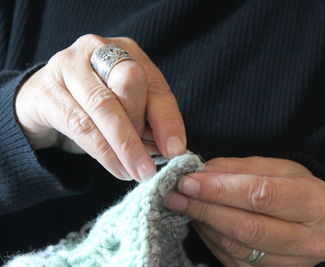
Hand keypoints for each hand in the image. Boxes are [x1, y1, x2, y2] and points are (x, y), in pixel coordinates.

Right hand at [15, 34, 185, 180]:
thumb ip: (149, 123)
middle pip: (129, 82)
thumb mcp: (127, 109)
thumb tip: (171, 150)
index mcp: (127, 51)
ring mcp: (68, 65)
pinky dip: (103, 152)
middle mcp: (98, 49)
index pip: (155, 85)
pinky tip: (117, 169)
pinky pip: (80, 125)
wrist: (43, 102)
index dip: (168, 119)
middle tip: (149, 161)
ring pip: (104, 105)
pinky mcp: (46, 90)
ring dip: (125, 146)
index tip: (176, 150)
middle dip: (142, 125)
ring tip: (138, 172)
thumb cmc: (95, 105)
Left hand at [165, 157, 324, 265]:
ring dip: (204, 223)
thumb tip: (199, 173)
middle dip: (205, 209)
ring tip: (183, 204)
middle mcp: (309, 240)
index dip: (221, 190)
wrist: (315, 218)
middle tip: (176, 194)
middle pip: (247, 228)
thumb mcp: (275, 167)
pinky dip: (210, 238)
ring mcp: (292, 264)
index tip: (189, 181)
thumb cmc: (294, 187)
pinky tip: (199, 221)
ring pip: (236, 247)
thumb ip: (238, 168)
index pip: (262, 196)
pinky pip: (232, 259)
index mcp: (316, 204)